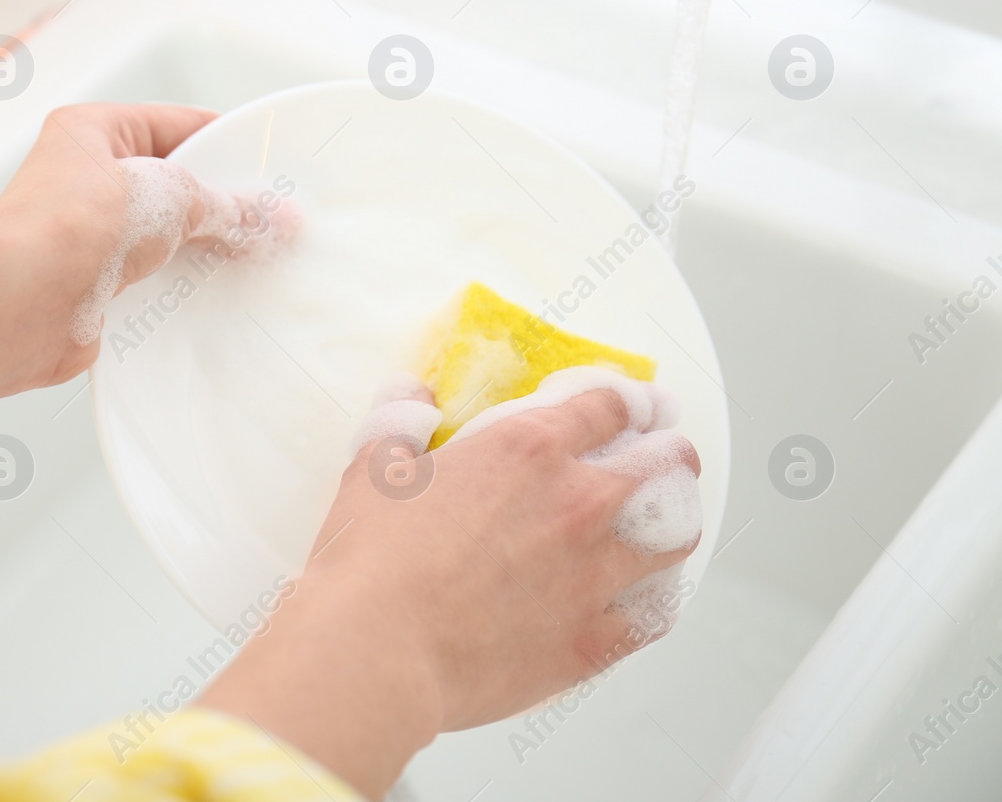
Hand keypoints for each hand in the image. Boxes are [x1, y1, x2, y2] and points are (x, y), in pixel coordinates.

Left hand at [0, 103, 283, 380]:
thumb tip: (263, 217)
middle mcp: (86, 180)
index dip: (224, 143)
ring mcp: (88, 236)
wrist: (19, 303)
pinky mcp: (93, 287)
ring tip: (249, 258)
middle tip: (268, 219)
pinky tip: (211, 298)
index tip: (266, 164)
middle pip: (173, 186)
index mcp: (94, 132)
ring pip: (164, 239)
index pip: (175, 125)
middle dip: (219, 205)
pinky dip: (178, 292)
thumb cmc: (66, 225)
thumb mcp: (170, 196)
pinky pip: (150, 283)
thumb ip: (224, 205)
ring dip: (199, 253)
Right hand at [197, 373, 699, 799]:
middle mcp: (578, 503)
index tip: (638, 406)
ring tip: (668, 525)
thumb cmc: (372, 562)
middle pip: (664, 463)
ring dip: (676, 524)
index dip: (630, 400)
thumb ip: (401, 423)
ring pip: (676, 538)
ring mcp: (594, 574)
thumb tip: (411, 398)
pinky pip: (652, 616)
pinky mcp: (591, 639)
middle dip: (671, 453)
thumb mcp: (375, 469)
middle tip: (667, 457)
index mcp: (528, 449)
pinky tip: (646, 598)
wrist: (379, 650)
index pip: (608, 406)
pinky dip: (654, 602)